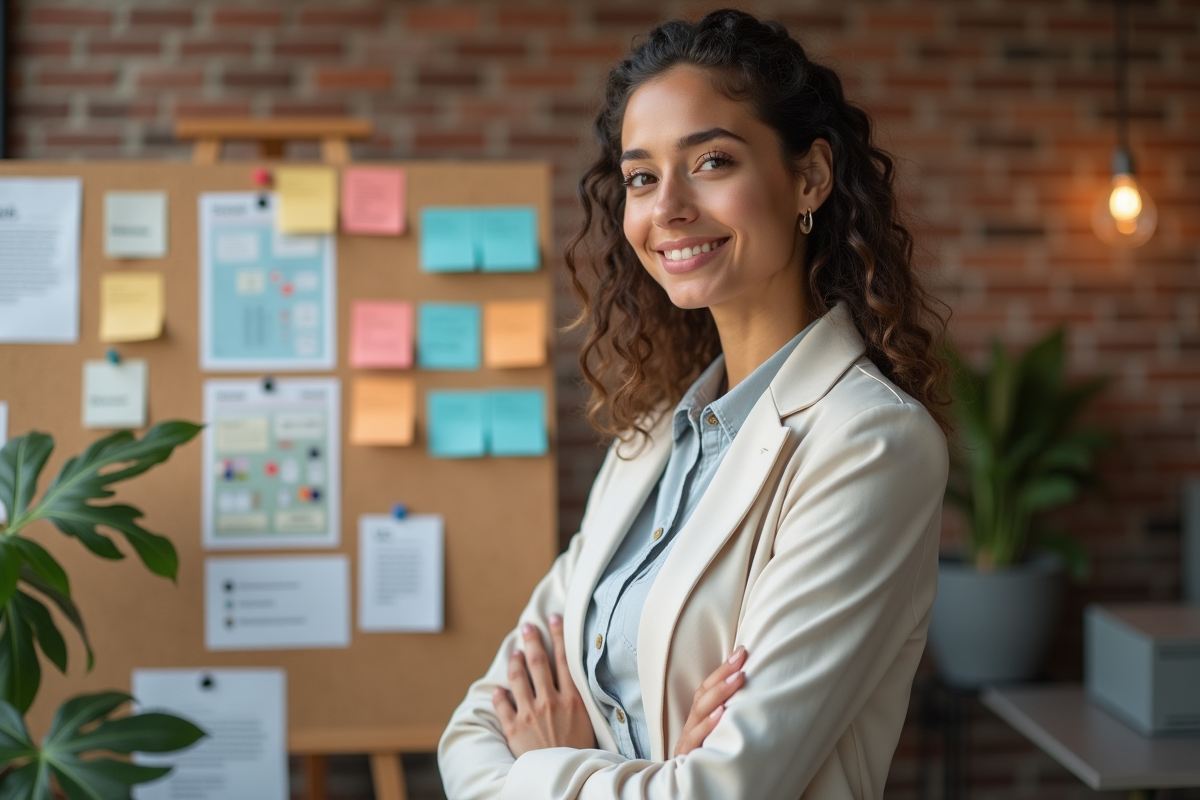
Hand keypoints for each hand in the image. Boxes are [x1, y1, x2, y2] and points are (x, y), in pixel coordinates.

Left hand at [493, 614, 595, 757]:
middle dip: (533, 640)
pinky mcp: (513, 729)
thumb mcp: (589, 722)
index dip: (558, 635)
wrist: (566, 777)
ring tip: (515, 652)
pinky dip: (499, 695)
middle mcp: (549, 702)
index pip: (563, 659)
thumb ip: (580, 700)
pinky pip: (502, 705)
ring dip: (515, 662)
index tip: (553, 617)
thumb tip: (577, 680)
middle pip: (539, 662)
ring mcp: (529, 715)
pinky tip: (498, 689)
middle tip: (527, 625)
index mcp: (571, 699)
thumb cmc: (581, 752)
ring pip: (518, 679)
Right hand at [674, 645, 747, 756]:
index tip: (742, 651)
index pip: (707, 689)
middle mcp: (691, 728)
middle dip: (722, 674)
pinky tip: (720, 716)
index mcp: (698, 721)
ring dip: (719, 693)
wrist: (686, 792)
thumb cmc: (707, 763)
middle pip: (703, 695)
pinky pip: (696, 740)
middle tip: (742, 657)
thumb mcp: (716, 738)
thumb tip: (752, 697)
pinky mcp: (687, 759)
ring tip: (737, 678)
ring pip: (699, 712)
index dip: (722, 669)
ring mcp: (688, 743)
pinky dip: (707, 726)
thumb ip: (727, 720)